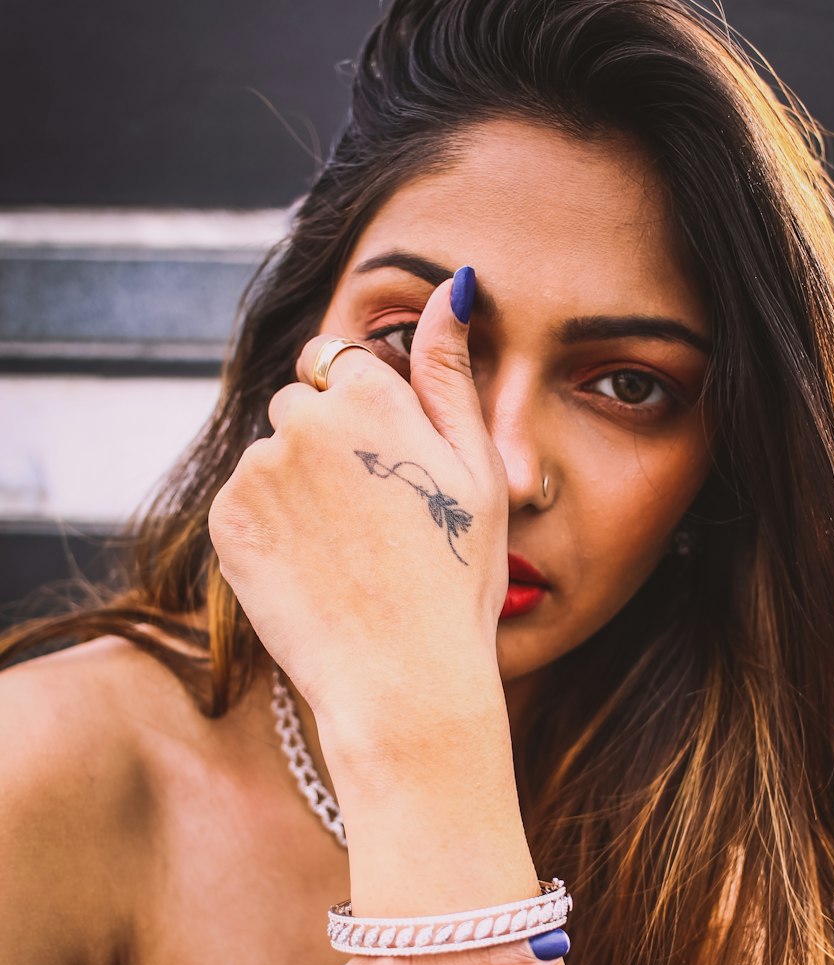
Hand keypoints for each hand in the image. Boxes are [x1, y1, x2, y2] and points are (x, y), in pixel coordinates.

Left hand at [207, 270, 509, 746]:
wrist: (403, 679)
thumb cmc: (457, 578)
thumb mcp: (476, 469)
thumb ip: (449, 371)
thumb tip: (454, 285)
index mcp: (371, 394)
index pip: (344, 367)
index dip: (366, 418)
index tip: (387, 474)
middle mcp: (304, 418)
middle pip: (300, 406)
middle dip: (325, 446)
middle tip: (370, 522)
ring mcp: (257, 470)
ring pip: (270, 457)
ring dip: (295, 489)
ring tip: (343, 554)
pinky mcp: (226, 520)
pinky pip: (243, 502)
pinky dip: (268, 529)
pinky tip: (312, 571)